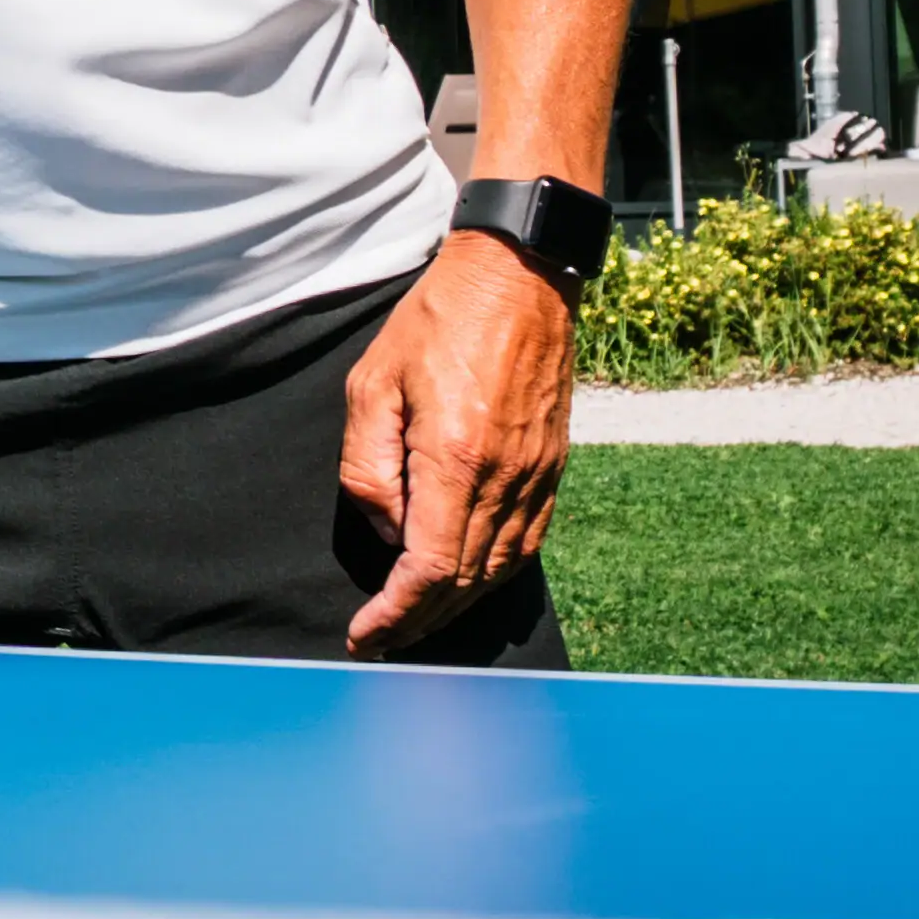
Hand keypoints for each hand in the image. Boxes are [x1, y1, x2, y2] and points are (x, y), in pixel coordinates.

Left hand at [337, 234, 575, 654]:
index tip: (365, 636)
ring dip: (457, 607)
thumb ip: (368, 467)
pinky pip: (527, 542)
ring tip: (417, 623)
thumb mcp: (372, 385)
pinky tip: (467, 583)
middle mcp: (506, 479)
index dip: (396, 613)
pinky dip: (494, 576)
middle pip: (465, 582)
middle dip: (420, 622)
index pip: (429, 569)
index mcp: (456, 460)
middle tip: (382, 642)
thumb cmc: (437, 322)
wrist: (518, 277)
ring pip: (500, 570)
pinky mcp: (553, 467)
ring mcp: (537, 475)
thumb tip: (384, 532)